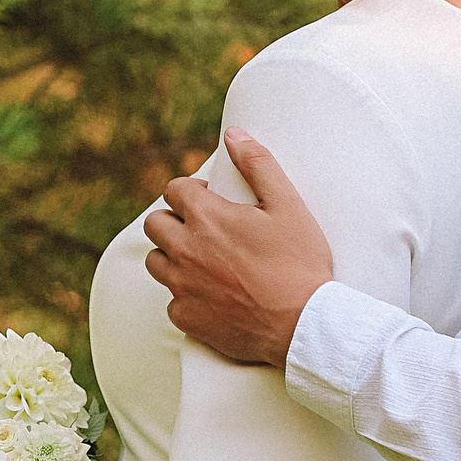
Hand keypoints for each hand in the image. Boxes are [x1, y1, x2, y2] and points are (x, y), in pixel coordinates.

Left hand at [142, 128, 333, 366]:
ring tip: (207, 262)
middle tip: (207, 231)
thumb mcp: (288, 205)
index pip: (173, 190)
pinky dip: (187, 295)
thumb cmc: (300, 264)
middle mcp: (184, 250)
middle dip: (175, 221)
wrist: (305, 326)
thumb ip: (258, 164)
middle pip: (155, 224)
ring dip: (174, 256)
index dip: (193, 193)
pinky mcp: (186, 317)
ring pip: (156, 261)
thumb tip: (234, 134)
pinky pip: (172, 300)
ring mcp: (182, 286)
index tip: (213, 203)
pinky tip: (215, 295)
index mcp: (206, 218)